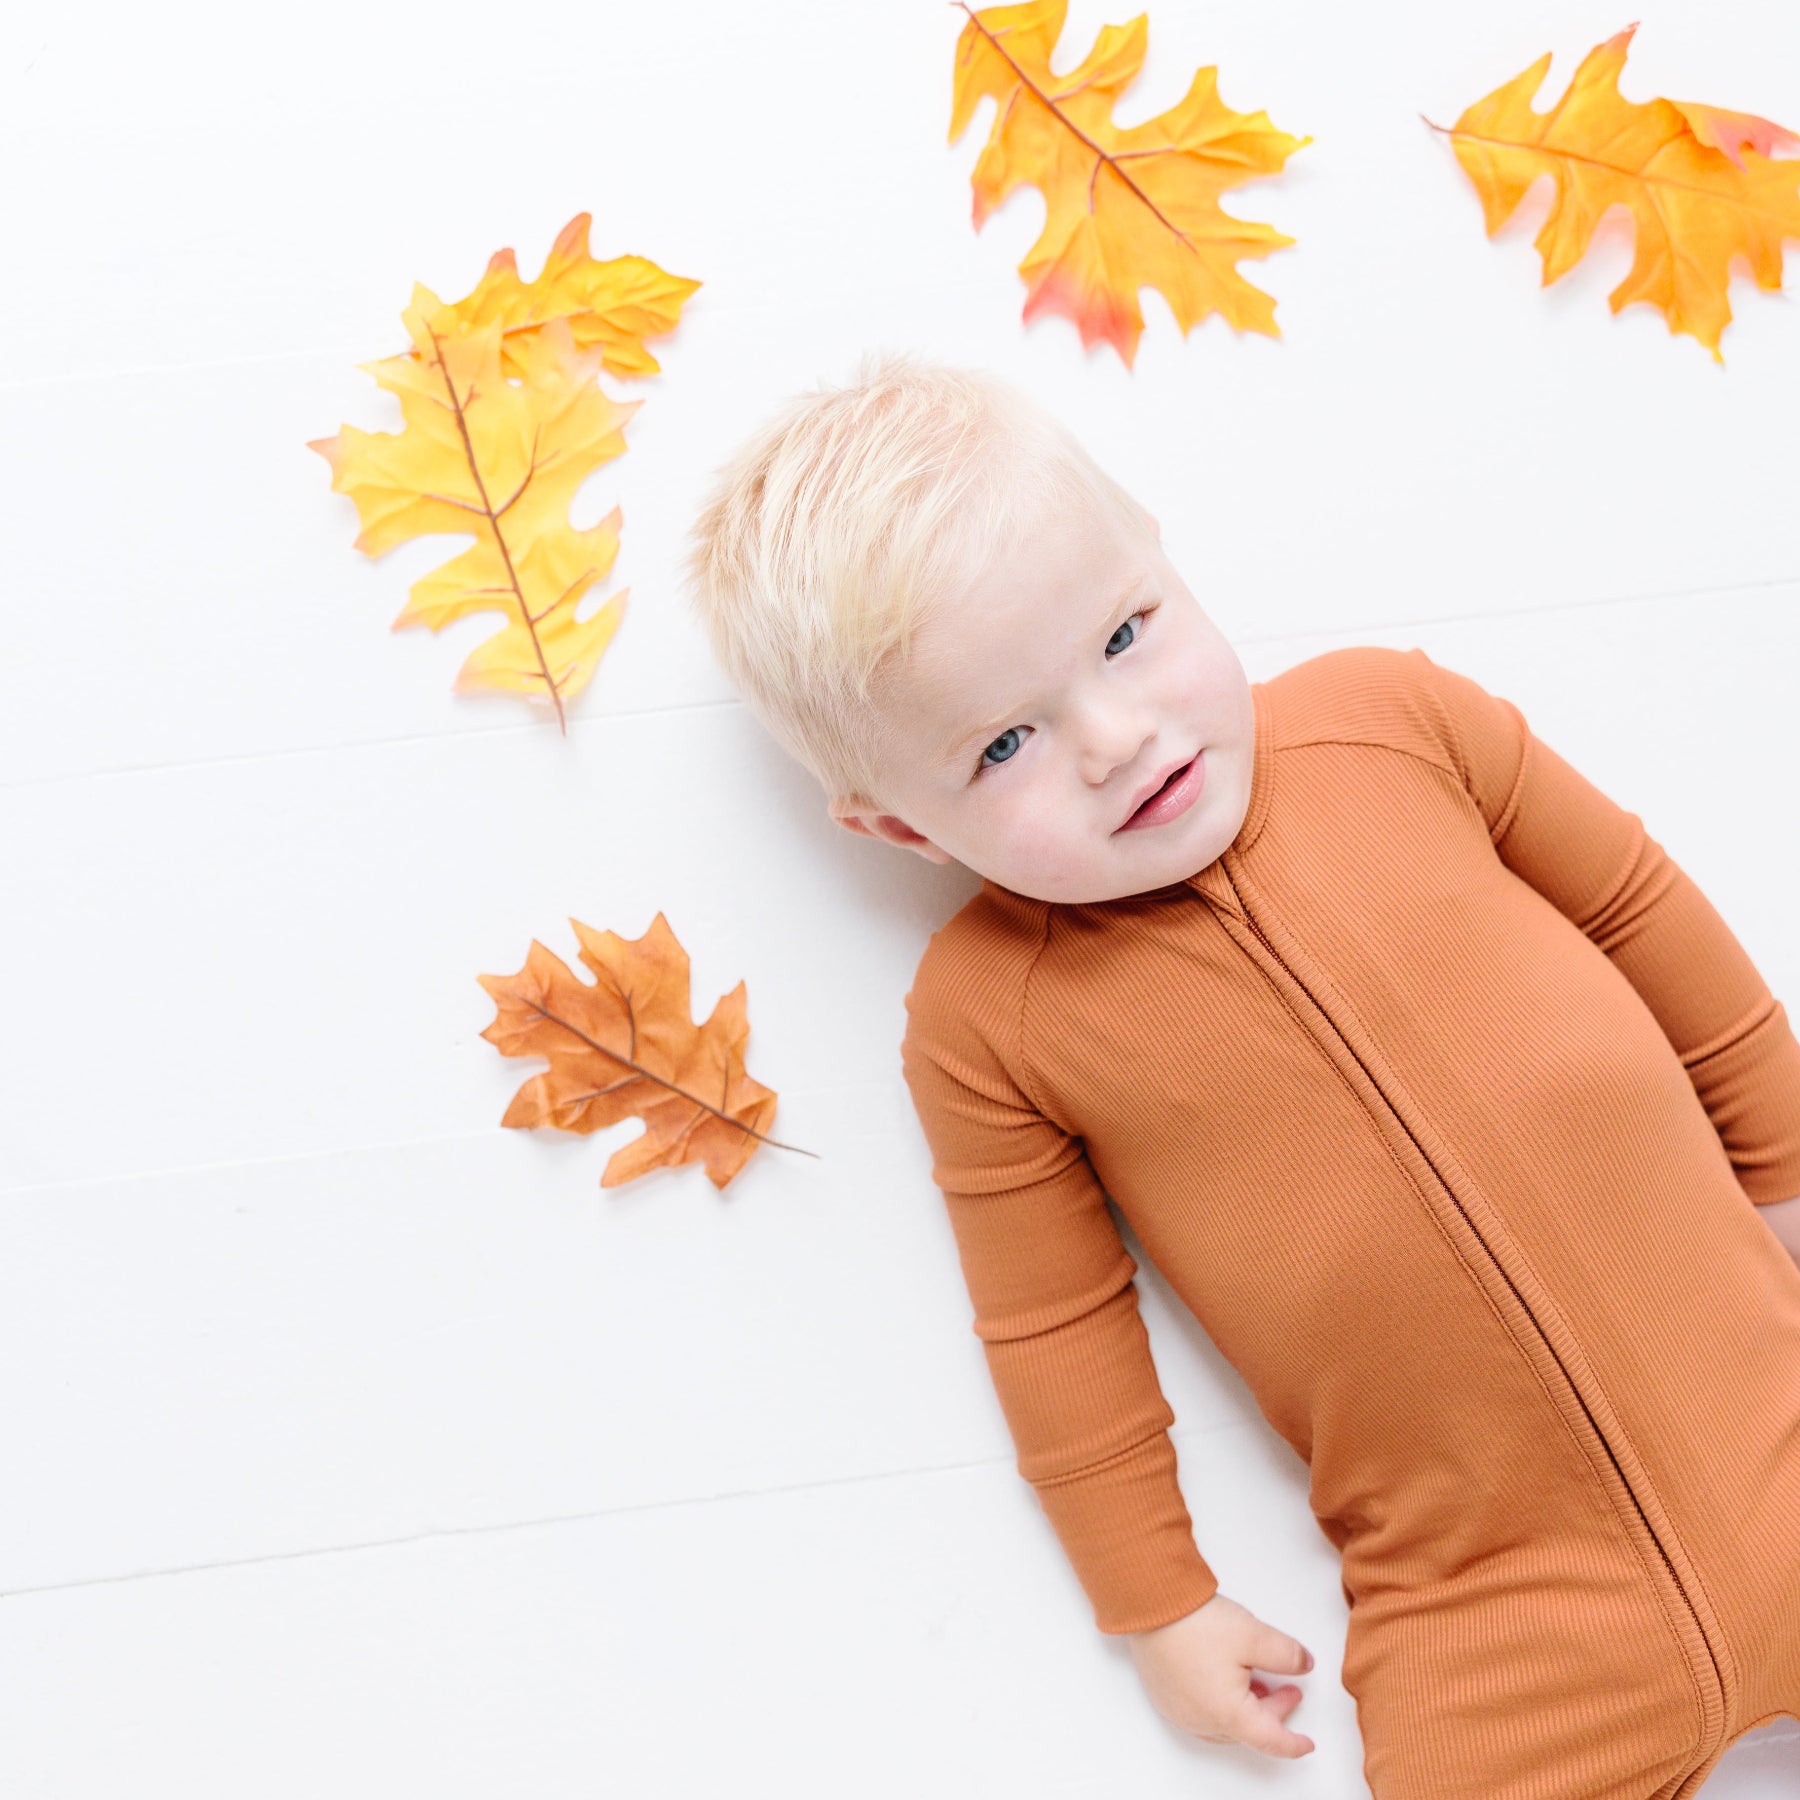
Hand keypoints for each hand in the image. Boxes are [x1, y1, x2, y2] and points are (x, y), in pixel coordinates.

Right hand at [1127, 1590, 1316, 1758]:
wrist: (1150, 1605)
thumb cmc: (1195, 1623)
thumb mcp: (1254, 1634)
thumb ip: (1286, 1655)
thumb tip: (1303, 1664)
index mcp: (1228, 1715)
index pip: (1270, 1740)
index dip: (1293, 1743)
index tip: (1307, 1743)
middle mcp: (1201, 1721)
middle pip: (1247, 1730)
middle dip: (1273, 1711)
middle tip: (1289, 1688)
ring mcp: (1180, 1711)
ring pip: (1224, 1724)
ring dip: (1247, 1709)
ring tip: (1257, 1681)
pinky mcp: (1165, 1697)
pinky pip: (1201, 1713)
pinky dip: (1222, 1704)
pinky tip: (1226, 1677)